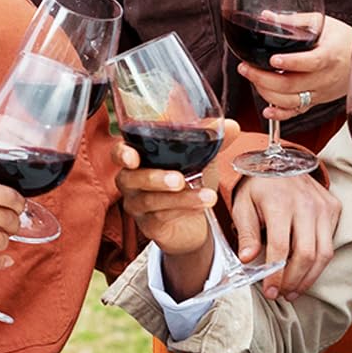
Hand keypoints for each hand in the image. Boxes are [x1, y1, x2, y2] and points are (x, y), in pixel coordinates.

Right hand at [111, 118, 238, 253]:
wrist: (194, 222)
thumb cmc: (189, 183)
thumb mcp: (200, 159)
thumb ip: (211, 142)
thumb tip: (232, 126)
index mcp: (138, 159)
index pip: (119, 153)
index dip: (122, 154)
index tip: (132, 157)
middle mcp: (131, 182)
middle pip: (130, 178)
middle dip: (155, 178)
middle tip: (179, 179)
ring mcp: (137, 205)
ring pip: (150, 201)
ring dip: (181, 198)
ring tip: (208, 196)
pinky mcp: (149, 226)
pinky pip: (160, 219)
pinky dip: (183, 211)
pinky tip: (202, 207)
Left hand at [230, 171, 341, 300]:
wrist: (278, 160)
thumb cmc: (256, 185)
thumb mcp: (242, 205)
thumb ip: (245, 232)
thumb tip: (247, 259)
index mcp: (280, 202)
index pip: (281, 247)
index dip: (277, 274)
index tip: (270, 290)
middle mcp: (306, 204)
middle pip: (306, 254)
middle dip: (294, 280)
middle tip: (282, 294)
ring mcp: (323, 206)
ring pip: (324, 253)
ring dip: (309, 277)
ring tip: (294, 290)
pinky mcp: (333, 208)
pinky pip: (330, 243)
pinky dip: (319, 262)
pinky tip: (305, 272)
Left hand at [240, 15, 351, 118]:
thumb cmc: (342, 39)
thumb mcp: (321, 23)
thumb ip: (293, 21)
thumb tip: (266, 17)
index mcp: (329, 55)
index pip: (311, 62)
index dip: (291, 63)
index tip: (272, 60)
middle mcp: (325, 77)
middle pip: (293, 85)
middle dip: (264, 78)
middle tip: (245, 68)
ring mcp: (321, 92)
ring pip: (292, 101)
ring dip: (267, 93)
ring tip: (251, 78)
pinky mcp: (317, 101)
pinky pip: (298, 112)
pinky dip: (281, 115)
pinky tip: (267, 111)